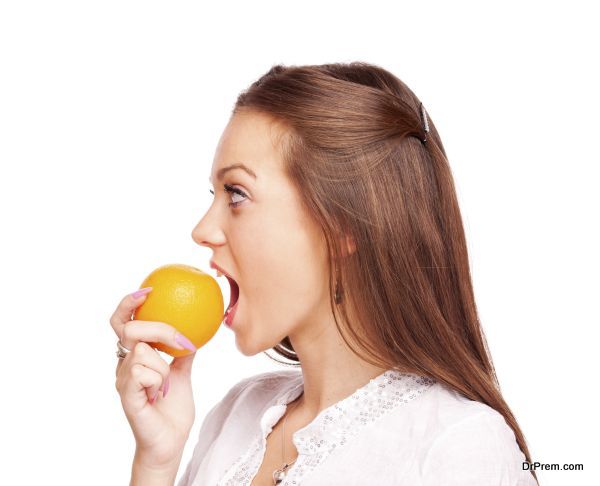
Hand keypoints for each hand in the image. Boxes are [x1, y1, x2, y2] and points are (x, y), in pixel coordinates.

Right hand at [111, 289, 197, 466]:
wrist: (171, 441)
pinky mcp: (126, 394)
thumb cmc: (173, 408)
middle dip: (158, 330)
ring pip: (142, 352)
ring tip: (167, 385)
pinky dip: (160, 380)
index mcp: (135, 356)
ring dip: (164, 367)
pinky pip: (143, 372)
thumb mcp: (183, 372)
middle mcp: (124, 365)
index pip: (123, 323)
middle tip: (179, 341)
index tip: (148, 290)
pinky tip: (160, 394)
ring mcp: (122, 380)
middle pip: (130, 330)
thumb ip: (183, 350)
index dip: (129, 304)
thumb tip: (197, 327)